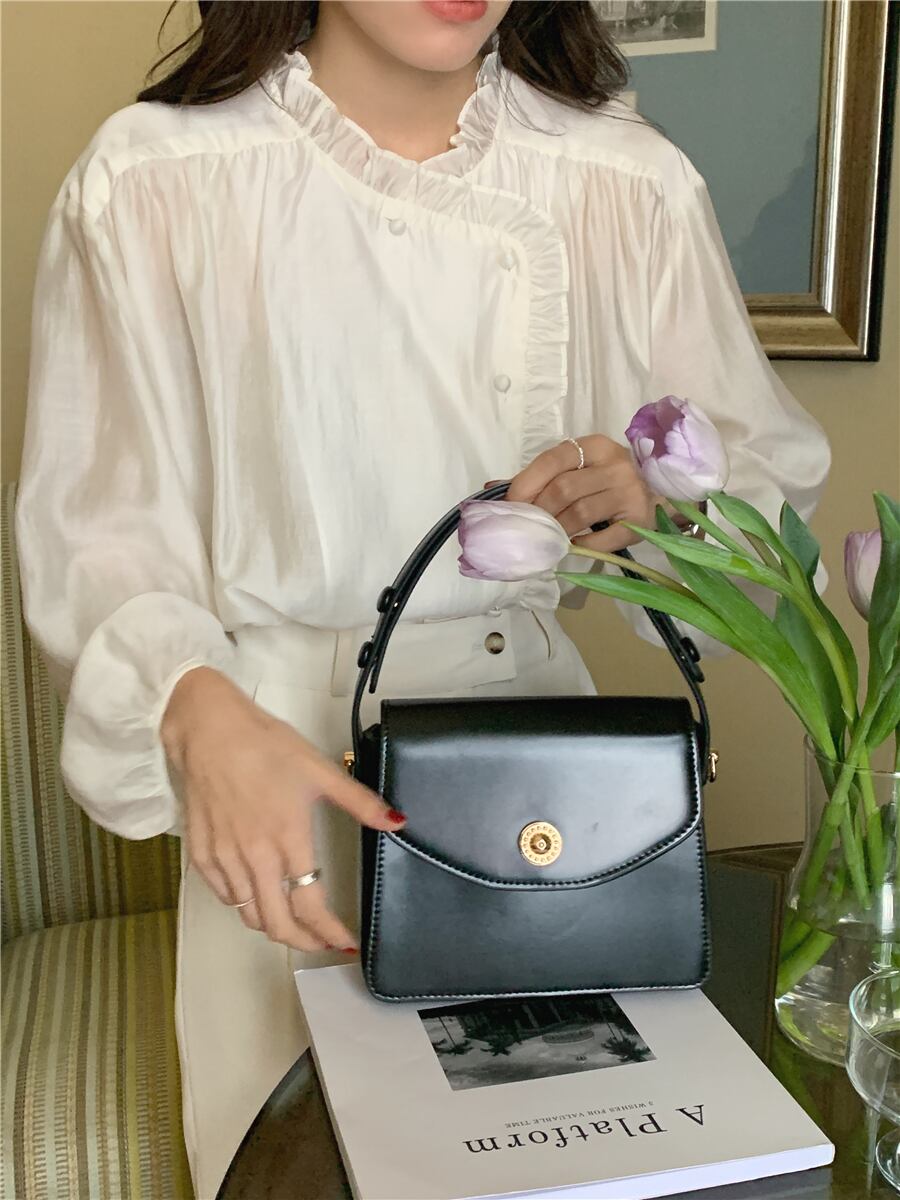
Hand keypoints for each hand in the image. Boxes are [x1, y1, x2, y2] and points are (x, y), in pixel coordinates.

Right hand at [160, 667, 403, 951]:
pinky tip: (259, 896)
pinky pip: (225, 897)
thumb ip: (360, 802)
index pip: (311, 905)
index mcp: (288, 838)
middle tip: (322, 943)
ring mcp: (224, 858)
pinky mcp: (202, 854)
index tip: (345, 942)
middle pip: (278, 924)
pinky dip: (244, 906)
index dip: (330, 932)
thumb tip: (397, 822)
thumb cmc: (265, 745)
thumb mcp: (320, 769)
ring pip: (250, 915)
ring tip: (295, 923)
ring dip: (275, 926)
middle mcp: (254, 857)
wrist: (208, 729)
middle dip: (304, 942)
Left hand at [503, 435, 662, 553]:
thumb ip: (539, 477)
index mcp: (596, 446)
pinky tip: (575, 544)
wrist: (660, 494)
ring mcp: (630, 492)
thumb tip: (492, 487)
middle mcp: (615, 465)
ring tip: (549, 537)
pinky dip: (583, 543)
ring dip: (557, 530)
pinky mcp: (639, 520)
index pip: (552, 460)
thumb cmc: (609, 481)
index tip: (510, 504)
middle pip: (563, 489)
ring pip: (580, 513)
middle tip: (528, 526)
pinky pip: (603, 537)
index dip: (526, 483)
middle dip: (539, 511)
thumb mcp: (579, 469)